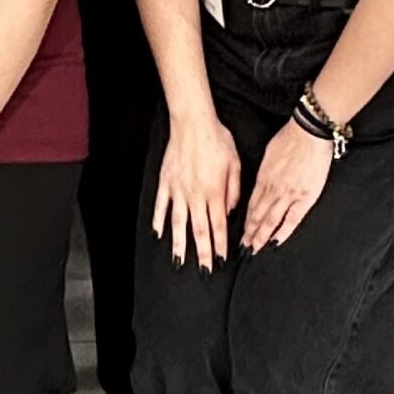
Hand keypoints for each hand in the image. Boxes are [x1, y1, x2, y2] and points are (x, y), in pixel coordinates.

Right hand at [153, 107, 242, 269]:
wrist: (193, 122)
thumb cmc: (217, 139)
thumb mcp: (235, 163)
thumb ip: (234, 191)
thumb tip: (229, 211)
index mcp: (215, 192)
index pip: (218, 225)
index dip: (220, 246)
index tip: (221, 261)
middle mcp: (196, 195)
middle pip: (199, 230)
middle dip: (202, 254)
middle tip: (203, 271)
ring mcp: (178, 190)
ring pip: (178, 223)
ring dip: (179, 244)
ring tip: (178, 262)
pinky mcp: (166, 182)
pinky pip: (161, 206)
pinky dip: (159, 221)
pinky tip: (158, 235)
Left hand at [241, 120, 335, 251]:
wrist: (309, 133)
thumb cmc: (291, 137)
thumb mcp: (269, 152)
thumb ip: (264, 172)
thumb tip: (261, 182)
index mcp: (263, 177)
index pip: (251, 204)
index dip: (246, 220)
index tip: (241, 232)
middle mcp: (273, 188)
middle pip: (258, 215)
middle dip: (250, 233)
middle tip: (244, 247)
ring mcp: (289, 194)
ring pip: (271, 220)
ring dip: (262, 236)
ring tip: (255, 248)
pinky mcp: (305, 197)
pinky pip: (292, 219)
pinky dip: (283, 232)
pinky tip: (276, 242)